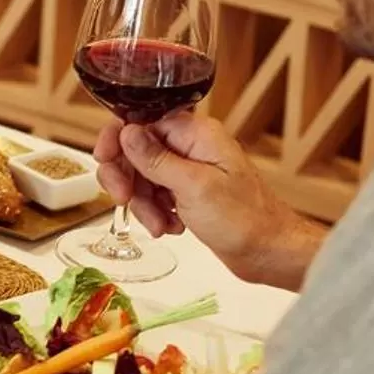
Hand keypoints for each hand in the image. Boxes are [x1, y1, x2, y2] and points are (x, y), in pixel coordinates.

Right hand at [94, 111, 324, 291]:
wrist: (269, 252)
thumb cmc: (243, 220)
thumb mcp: (193, 187)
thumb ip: (156, 159)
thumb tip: (127, 132)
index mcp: (196, 134)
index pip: (142, 120)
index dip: (118, 140)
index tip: (105, 161)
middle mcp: (192, 147)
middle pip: (137, 150)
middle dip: (128, 178)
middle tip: (124, 200)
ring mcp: (190, 171)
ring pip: (143, 177)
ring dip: (143, 203)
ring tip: (160, 224)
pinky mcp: (189, 193)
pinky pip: (156, 196)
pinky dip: (156, 213)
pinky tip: (171, 227)